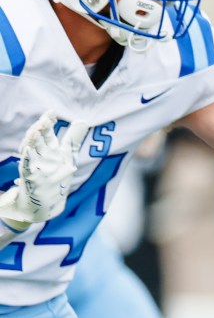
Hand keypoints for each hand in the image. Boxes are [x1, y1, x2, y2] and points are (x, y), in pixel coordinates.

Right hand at [0, 111, 87, 227]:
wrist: (45, 205)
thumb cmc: (54, 178)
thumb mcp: (68, 157)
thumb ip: (74, 139)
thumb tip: (83, 120)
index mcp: (49, 151)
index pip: (47, 134)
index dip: (48, 123)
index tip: (52, 113)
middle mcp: (40, 157)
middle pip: (37, 140)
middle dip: (40, 129)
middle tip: (45, 119)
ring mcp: (34, 168)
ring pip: (30, 151)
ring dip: (32, 140)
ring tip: (37, 130)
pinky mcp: (30, 180)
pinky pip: (27, 168)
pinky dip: (27, 159)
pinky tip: (27, 151)